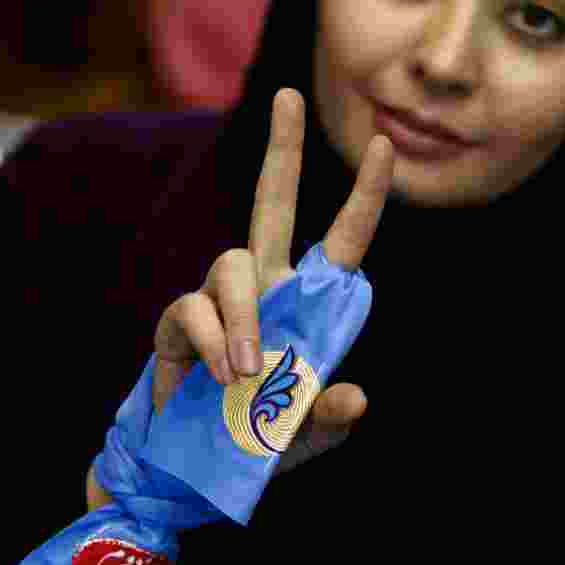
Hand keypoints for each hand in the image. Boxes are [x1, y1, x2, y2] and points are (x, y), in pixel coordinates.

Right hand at [151, 88, 393, 473]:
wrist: (193, 470)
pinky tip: (219, 378)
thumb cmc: (258, 444)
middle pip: (272, 205)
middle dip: (282, 151)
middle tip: (288, 95)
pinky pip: (194, 308)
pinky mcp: (180, 321)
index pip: (338, 243)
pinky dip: (210, 340)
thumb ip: (331, 419)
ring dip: (240, 315)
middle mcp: (265, 289)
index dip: (362, 198)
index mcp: (307, 306)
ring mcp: (220, 301)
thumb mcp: (307, 436)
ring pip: (232, 264)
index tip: (384, 145)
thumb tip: (355, 396)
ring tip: (243, 373)